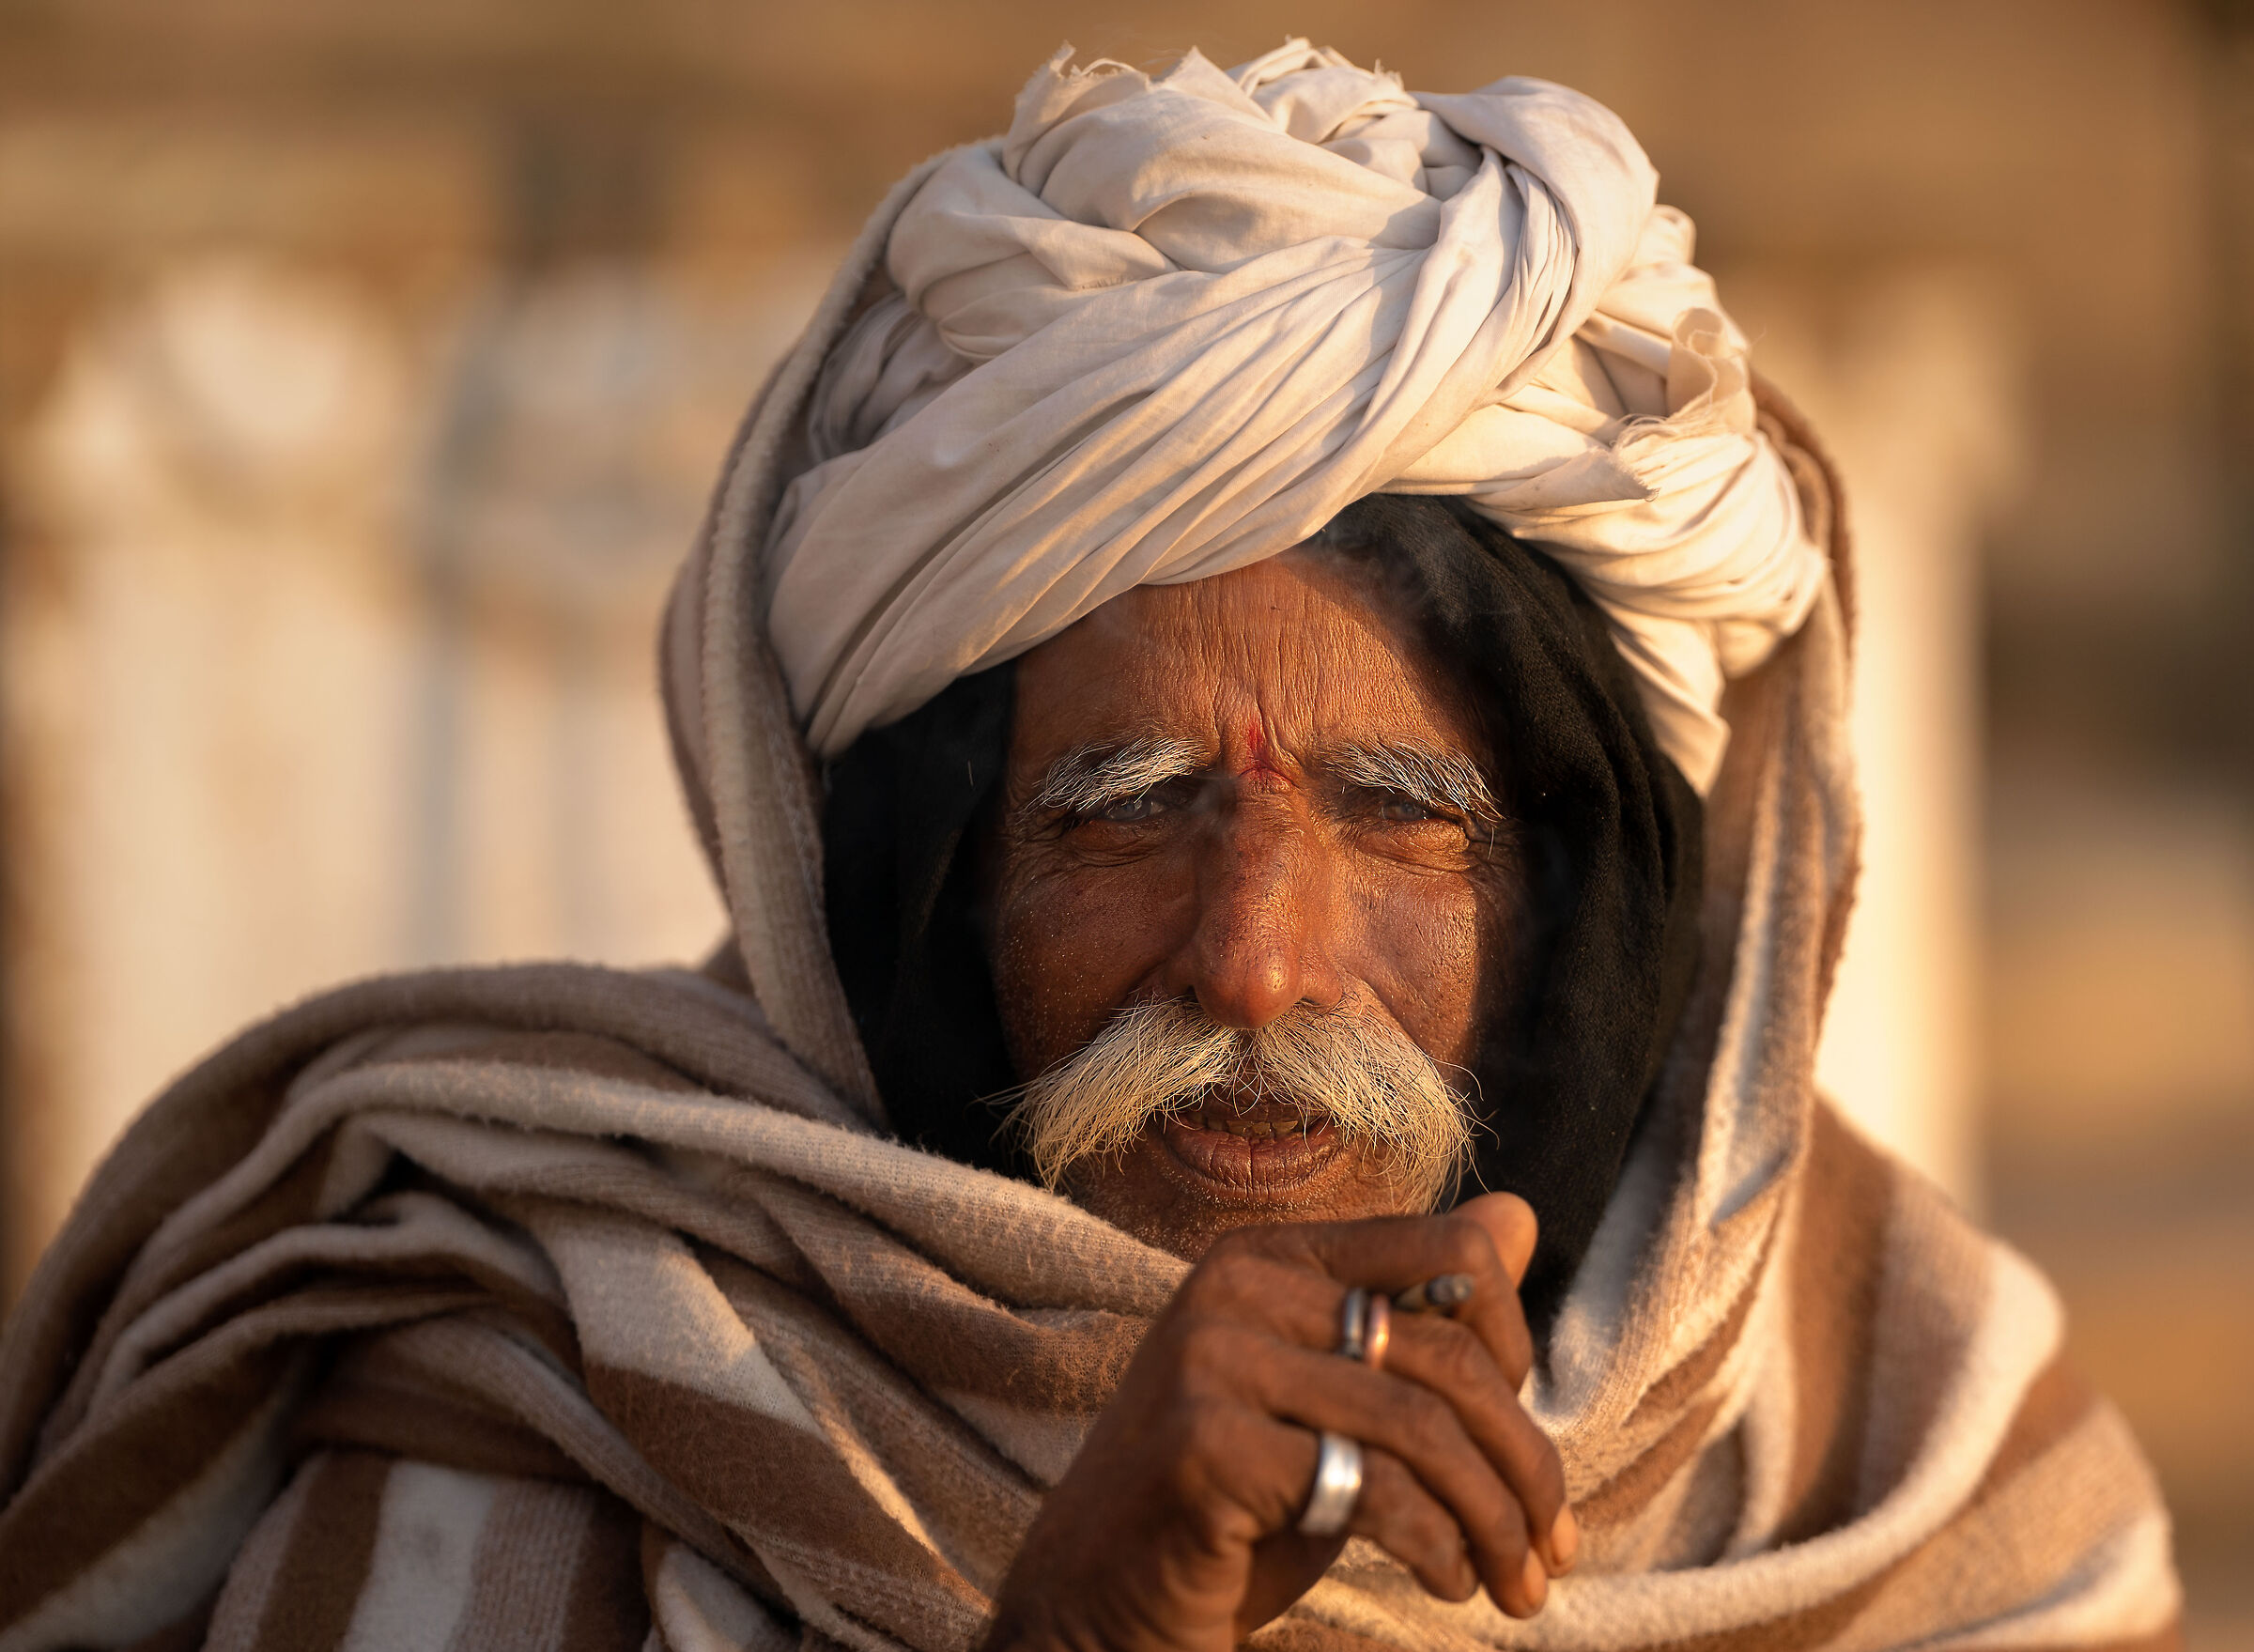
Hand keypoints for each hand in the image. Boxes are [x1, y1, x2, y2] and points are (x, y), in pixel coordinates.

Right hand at [983, 1195, 1574, 1651]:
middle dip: (1524, 1465)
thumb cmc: (1232, 1511)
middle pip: (1448, 1354)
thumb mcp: (1336, 1406)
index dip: (1515, 1349)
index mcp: (1268, 1255)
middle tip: (1551, 1553)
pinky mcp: (1204, 1443)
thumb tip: (1520, 1213)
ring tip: (1515, 1586)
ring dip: (1495, 1522)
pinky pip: (1372, 1487)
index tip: (1520, 1445)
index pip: (1452, 1250)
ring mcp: (1209, 1358)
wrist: (1098, 1610)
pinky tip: (1445, 1583)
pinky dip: (1435, 1546)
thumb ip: (1417, 1316)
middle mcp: (1233, 1285)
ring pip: (1421, 1427)